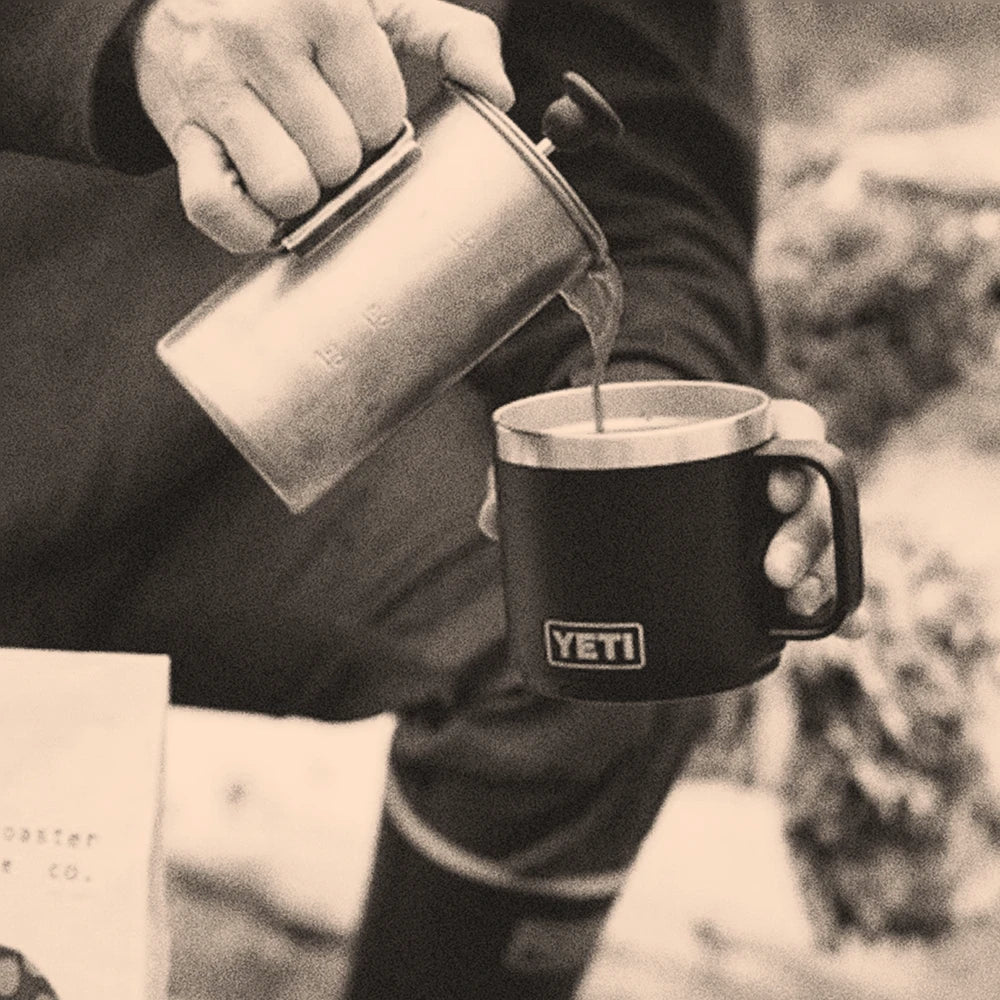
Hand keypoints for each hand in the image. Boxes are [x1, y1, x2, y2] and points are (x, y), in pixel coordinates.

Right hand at [133, 0, 513, 251]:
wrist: (180, 3)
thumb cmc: (296, 15)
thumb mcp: (374, 4)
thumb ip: (447, 36)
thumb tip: (499, 94)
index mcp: (322, 3)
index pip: (381, 116)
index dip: (379, 127)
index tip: (358, 108)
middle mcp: (259, 35)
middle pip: (340, 161)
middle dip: (343, 162)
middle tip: (323, 136)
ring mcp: (212, 86)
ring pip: (288, 191)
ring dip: (302, 195)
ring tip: (295, 163)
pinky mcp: (180, 134)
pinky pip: (218, 210)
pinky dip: (248, 226)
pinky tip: (262, 202)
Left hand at [478, 399, 866, 637]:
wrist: (647, 467)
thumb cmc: (627, 450)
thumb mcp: (596, 447)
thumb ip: (540, 473)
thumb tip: (487, 517)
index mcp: (739, 434)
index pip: (790, 427)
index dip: (796, 451)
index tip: (775, 477)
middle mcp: (768, 479)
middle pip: (811, 499)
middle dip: (804, 534)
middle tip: (772, 568)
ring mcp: (774, 527)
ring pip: (818, 549)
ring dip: (819, 580)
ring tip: (795, 609)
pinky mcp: (771, 569)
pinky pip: (813, 589)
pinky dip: (831, 614)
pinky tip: (838, 639)